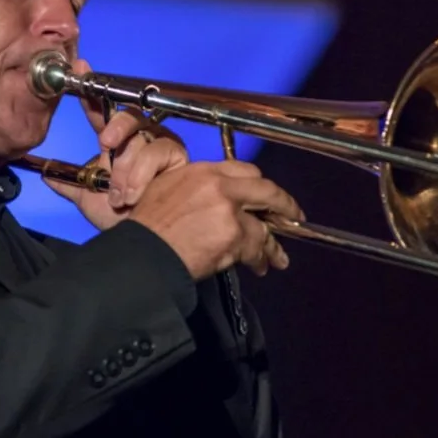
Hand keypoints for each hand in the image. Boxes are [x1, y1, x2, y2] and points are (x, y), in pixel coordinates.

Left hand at [43, 59, 188, 230]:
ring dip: (126, 168)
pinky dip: (142, 174)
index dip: (89, 89)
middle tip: (105, 143)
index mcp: (116, 143)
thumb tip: (44, 174)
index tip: (79, 67)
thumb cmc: (121, 218)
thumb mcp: (88, 199)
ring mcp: (161, 145)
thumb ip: (69, 183)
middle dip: (118, 126)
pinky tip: (134, 195)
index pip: (100, 111)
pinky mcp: (178, 156)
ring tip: (119, 195)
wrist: (145, 241)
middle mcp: (140, 138)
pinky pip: (159, 151)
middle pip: (130, 114)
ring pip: (142, 136)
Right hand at [128, 158, 302, 280]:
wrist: (142, 253)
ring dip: (271, 244)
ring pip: (262, 226)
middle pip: (265, 190)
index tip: (267, 195)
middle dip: (284, 205)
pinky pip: (255, 248)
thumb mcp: (166, 191)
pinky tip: (259, 267)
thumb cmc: (147, 227)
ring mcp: (228, 210)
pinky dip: (259, 259)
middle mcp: (219, 185)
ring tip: (277, 258)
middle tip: (295, 217)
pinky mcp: (233, 236)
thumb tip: (220, 202)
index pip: (243, 170)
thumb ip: (197, 189)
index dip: (259, 184)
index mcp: (203, 171)